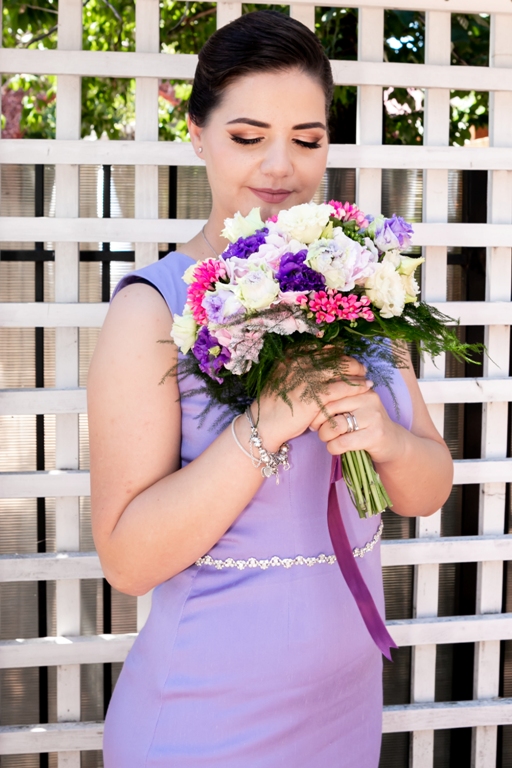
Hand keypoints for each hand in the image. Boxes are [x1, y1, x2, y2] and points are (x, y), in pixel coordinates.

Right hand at [254, 355, 372, 449]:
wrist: (265, 425)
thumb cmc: (275, 406)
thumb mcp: (283, 381)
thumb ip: (298, 370)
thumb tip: (318, 365)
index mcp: (291, 357)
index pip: (322, 350)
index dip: (337, 354)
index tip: (346, 360)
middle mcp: (300, 363)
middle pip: (334, 357)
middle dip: (350, 362)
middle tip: (361, 368)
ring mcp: (307, 377)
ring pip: (341, 369)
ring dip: (357, 372)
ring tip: (366, 377)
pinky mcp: (315, 394)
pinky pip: (342, 386)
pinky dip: (356, 385)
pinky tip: (366, 387)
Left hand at [308, 376, 404, 463]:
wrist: (393, 443)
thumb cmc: (366, 424)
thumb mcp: (354, 405)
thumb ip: (338, 398)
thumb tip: (309, 395)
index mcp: (360, 387)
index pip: (331, 390)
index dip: (316, 403)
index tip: (310, 413)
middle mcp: (368, 398)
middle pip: (329, 407)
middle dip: (317, 421)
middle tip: (315, 428)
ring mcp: (373, 416)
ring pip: (334, 425)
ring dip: (324, 435)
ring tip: (327, 438)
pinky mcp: (375, 435)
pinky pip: (343, 442)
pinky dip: (333, 447)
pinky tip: (335, 448)